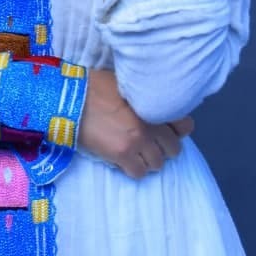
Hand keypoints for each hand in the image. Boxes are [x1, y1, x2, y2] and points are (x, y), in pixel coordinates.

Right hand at [78, 68, 194, 179]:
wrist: (70, 98)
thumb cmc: (94, 85)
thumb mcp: (126, 83)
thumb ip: (144, 97)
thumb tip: (153, 105)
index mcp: (153, 104)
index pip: (185, 125)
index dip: (176, 130)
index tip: (166, 131)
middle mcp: (151, 124)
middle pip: (173, 149)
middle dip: (162, 148)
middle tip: (148, 144)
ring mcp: (138, 141)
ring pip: (158, 163)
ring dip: (149, 160)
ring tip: (135, 153)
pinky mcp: (122, 154)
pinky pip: (139, 172)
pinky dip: (134, 169)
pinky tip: (124, 161)